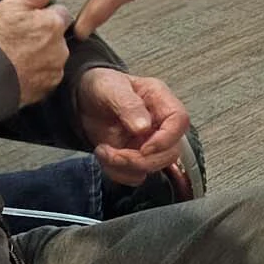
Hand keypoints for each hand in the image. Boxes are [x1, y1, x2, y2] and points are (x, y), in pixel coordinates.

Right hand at [0, 0, 74, 106]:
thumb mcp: (10, 5)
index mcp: (53, 23)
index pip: (58, 12)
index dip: (41, 15)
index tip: (24, 20)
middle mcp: (60, 47)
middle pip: (56, 36)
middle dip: (43, 36)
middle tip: (17, 39)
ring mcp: (54, 70)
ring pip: (52, 57)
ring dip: (40, 55)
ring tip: (14, 57)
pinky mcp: (46, 90)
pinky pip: (45, 77)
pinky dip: (35, 75)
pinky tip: (16, 73)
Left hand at [76, 70, 190, 184]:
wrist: (84, 100)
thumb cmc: (102, 87)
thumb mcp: (111, 89)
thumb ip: (128, 105)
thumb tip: (144, 127)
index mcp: (159, 99)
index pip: (179, 121)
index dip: (166, 139)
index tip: (143, 148)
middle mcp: (160, 123)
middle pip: (171, 152)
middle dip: (141, 160)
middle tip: (115, 154)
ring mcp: (150, 143)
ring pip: (154, 167)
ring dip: (126, 167)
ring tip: (103, 151)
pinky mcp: (137, 157)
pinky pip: (136, 176)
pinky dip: (117, 173)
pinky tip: (104, 156)